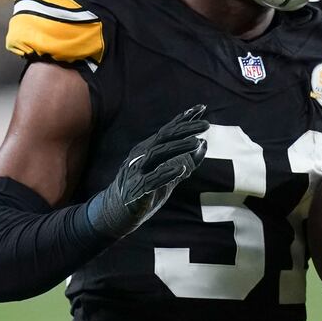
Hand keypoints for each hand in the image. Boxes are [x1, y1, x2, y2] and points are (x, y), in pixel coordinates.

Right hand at [86, 105, 208, 237]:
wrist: (115, 212)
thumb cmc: (144, 190)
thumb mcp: (168, 174)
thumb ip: (186, 161)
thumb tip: (204, 144)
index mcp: (148, 149)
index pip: (168, 130)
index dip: (184, 118)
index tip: (202, 108)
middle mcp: (141, 155)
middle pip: (164, 137)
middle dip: (186, 129)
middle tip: (206, 125)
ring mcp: (137, 170)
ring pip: (157, 153)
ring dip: (178, 147)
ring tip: (196, 142)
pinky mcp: (136, 189)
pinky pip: (151, 179)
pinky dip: (166, 173)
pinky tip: (181, 170)